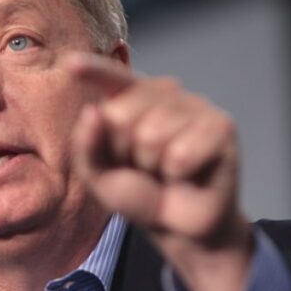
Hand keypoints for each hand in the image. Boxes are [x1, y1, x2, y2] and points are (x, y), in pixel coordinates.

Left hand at [70, 52, 253, 290]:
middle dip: (124, 153)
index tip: (70, 64)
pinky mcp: (221, 126)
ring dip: (153, 166)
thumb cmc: (140, 194)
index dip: (94, 70)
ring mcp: (196, 106)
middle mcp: (166, 94)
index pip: (112, 79)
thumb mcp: (100, 176)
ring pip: (151, 136)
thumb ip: (87, 146)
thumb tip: (93, 111)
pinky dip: (178, 173)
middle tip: (144, 167)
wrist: (178, 227)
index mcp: (134, 99)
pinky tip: (188, 174)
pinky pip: (181, 153)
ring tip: (165, 172)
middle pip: (122, 115)